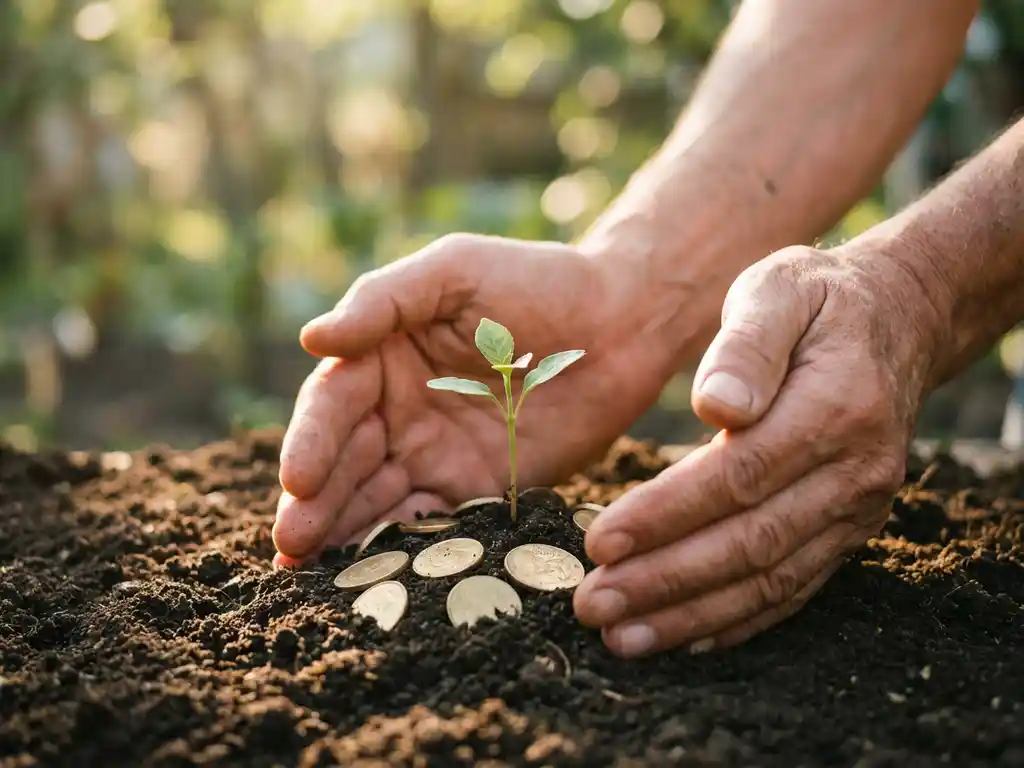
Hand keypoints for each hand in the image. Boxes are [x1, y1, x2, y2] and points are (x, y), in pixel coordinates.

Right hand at [272, 234, 683, 565]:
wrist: (621, 325)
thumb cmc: (536, 281)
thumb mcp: (454, 272)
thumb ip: (384, 301)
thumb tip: (311, 339)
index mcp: (383, 357)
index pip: (333, 404)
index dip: (311, 441)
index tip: (298, 479)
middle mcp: (400, 411)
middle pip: (345, 462)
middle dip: (314, 503)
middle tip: (290, 544)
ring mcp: (437, 455)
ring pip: (378, 501)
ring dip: (343, 535)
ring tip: (309, 572)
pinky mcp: (479, 490)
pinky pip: (434, 525)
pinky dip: (403, 550)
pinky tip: (375, 576)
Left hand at [573, 244, 940, 656]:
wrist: (896, 324)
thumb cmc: (816, 301)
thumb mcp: (779, 288)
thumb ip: (747, 344)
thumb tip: (719, 406)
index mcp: (834, 407)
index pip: (739, 476)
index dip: (667, 514)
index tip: (599, 542)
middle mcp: (854, 470)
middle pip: (750, 541)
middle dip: (665, 580)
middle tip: (593, 605)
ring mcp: (857, 509)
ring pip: (769, 579)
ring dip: (691, 615)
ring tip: (622, 637)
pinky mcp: (850, 531)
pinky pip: (794, 588)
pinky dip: (737, 620)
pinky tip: (684, 638)